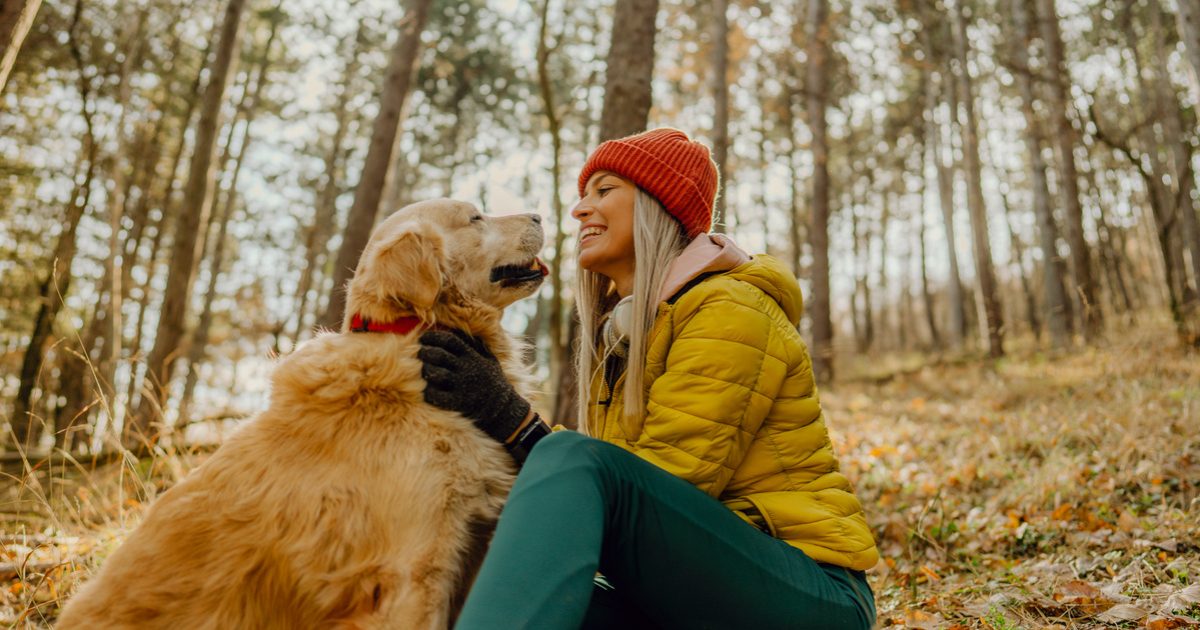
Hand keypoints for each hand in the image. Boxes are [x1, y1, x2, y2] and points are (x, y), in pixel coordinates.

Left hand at [417, 329, 530, 443]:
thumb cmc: (494, 381)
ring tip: (423, 370)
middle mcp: (467, 369)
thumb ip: (475, 345)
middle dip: (425, 352)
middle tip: (420, 353)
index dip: (434, 336)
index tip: (423, 337)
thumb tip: (459, 331)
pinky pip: (436, 396)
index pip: (450, 340)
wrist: (504, 409)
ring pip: (435, 373)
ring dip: (425, 370)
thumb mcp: (490, 359)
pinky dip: (428, 392)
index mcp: (473, 357)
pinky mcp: (459, 402)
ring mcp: (462, 386)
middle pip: (439, 355)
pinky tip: (426, 389)